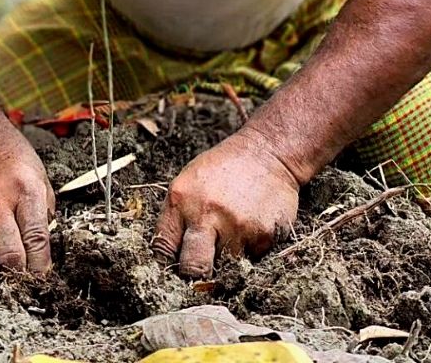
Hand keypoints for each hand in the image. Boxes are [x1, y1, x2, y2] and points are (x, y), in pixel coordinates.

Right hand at [0, 114, 55, 273]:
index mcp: (26, 190)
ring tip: (13, 265)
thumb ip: (44, 208)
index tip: (45, 275)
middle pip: (9, 258)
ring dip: (3, 269)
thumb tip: (45, 241)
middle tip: (29, 278)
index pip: (36, 239)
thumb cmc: (9, 150)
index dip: (41, 265)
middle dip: (21, 275)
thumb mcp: (38, 173)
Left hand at [152, 126, 300, 277]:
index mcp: (181, 199)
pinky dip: (250, 252)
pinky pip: (252, 261)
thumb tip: (170, 260)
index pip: (163, 249)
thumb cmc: (223, 169)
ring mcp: (236, 227)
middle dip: (195, 278)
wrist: (267, 153)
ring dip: (226, 261)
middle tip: (201, 274)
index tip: (174, 272)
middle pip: (192, 270)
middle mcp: (207, 214)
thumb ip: (178, 218)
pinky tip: (252, 227)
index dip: (167, 267)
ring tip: (233, 233)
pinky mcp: (263, 236)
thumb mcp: (189, 182)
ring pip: (224, 270)